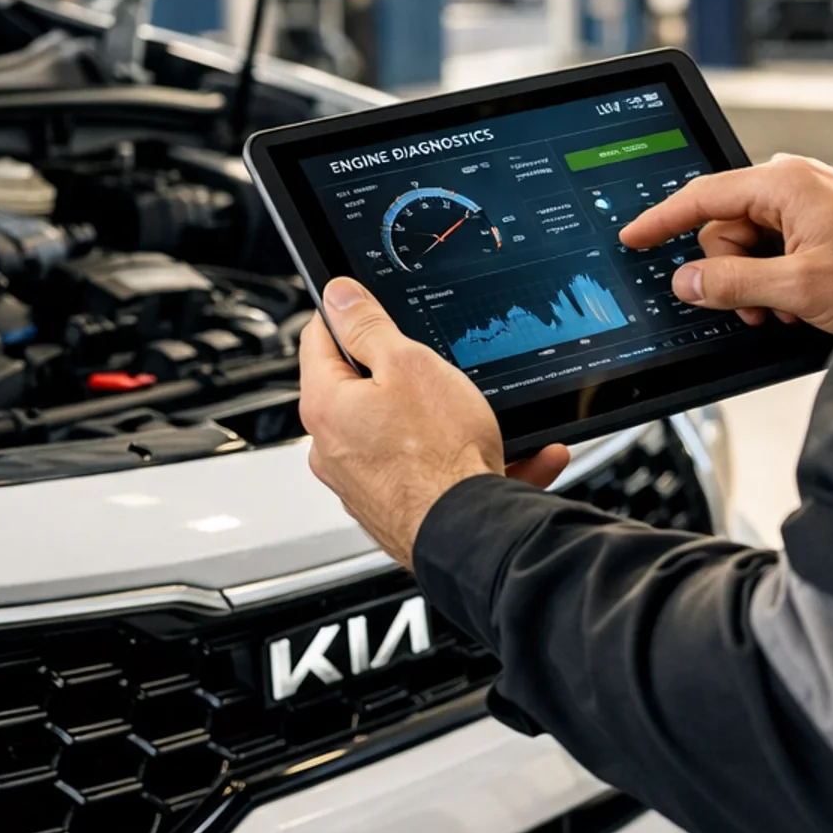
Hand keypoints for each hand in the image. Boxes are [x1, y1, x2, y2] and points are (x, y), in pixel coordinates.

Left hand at [298, 279, 570, 567]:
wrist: (472, 536)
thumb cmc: (440, 455)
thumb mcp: (409, 365)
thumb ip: (368, 326)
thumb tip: (338, 295)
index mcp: (326, 406)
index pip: (318, 339)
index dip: (345, 314)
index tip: (366, 306)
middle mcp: (333, 449)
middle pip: (360, 389)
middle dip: (399, 374)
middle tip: (436, 366)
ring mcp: (362, 484)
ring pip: (402, 434)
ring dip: (443, 422)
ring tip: (484, 417)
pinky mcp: (395, 510)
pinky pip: (432, 473)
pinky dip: (466, 462)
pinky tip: (514, 456)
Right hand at [619, 155, 832, 336]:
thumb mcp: (796, 288)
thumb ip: (733, 283)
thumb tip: (686, 281)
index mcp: (784, 182)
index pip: (703, 195)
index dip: (662, 219)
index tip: (634, 236)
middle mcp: (792, 183)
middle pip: (724, 229)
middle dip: (730, 272)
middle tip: (756, 305)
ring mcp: (805, 202)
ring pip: (746, 245)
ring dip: (754, 283)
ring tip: (785, 306)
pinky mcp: (815, 223)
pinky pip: (771, 249)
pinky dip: (774, 279)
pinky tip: (797, 300)